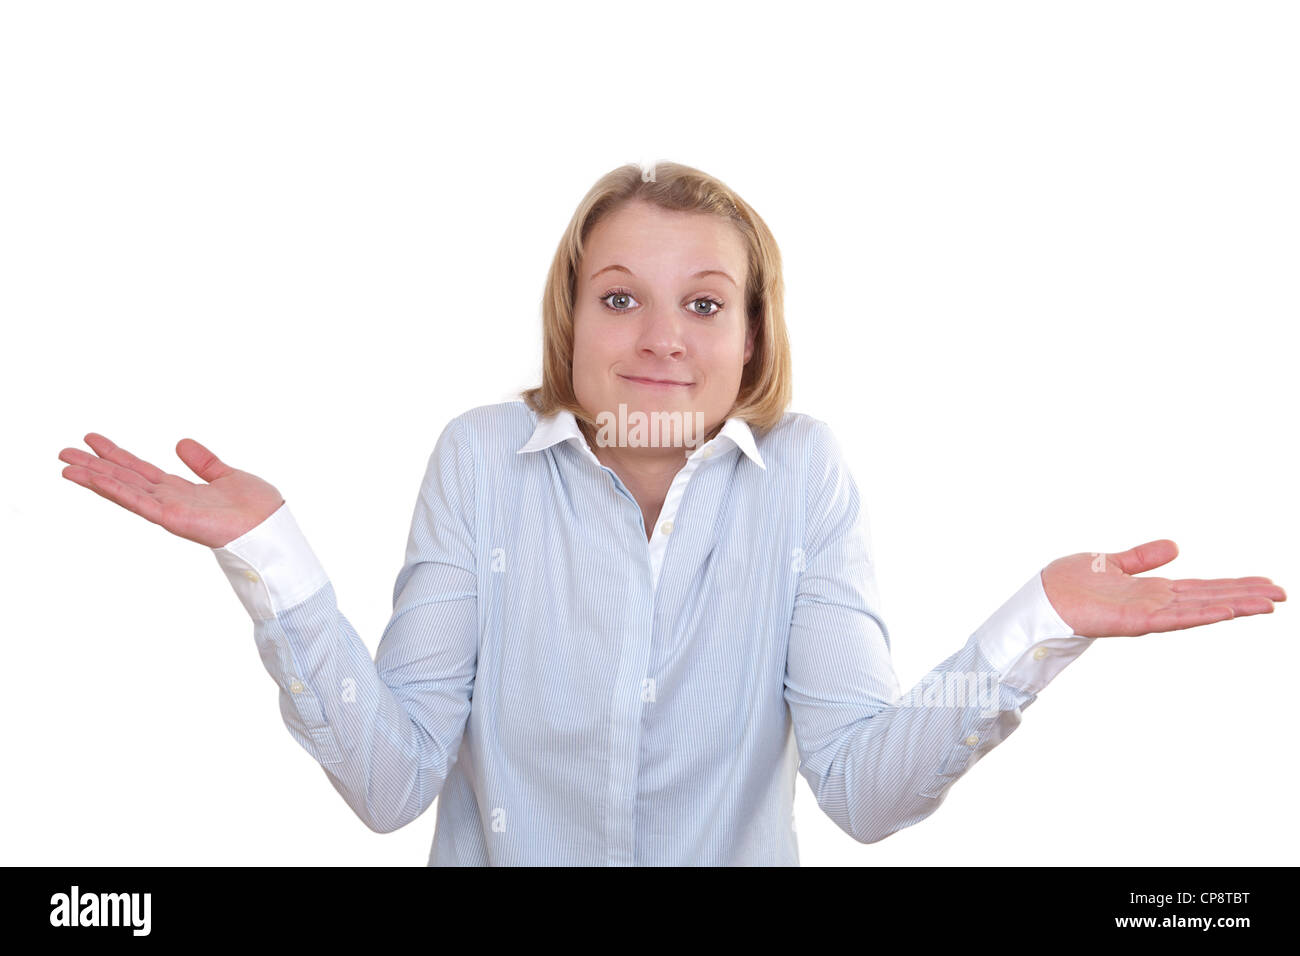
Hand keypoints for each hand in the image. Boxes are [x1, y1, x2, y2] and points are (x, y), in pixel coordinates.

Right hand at [58, 433, 284, 548]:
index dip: (117, 455)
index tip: (93, 439)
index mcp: (181, 491)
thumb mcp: (227, 475)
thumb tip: (181, 443)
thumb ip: (204, 462)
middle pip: (124, 479)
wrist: (272, 527)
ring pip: (123, 490)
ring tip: (65, 466)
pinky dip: (115, 490)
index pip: (140, 470)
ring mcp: (168, 511)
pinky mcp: (172, 519)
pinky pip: (139, 502)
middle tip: (63, 451)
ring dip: (94, 478)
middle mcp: (169, 501)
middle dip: (94, 466)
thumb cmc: (258, 508)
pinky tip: (94, 478)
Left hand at [1040, 539, 1285, 637]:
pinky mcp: (1133, 621)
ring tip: (1267, 604)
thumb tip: (1175, 546)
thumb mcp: (1112, 562)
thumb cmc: (1068, 584)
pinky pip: (1173, 618)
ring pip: (1199, 609)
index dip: (1234, 586)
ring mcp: (1147, 614)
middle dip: (1245, 597)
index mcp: (1153, 591)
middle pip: (1210, 599)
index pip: (1202, 589)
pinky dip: (1200, 614)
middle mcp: (1156, 604)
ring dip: (1233, 607)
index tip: (1266, 584)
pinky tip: (1224, 612)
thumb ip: (1143, 557)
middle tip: (1282, 594)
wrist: (1040, 598)